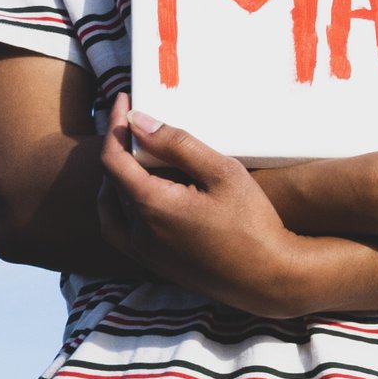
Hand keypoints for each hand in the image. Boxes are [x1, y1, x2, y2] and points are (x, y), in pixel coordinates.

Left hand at [95, 99, 308, 315]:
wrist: (268, 278)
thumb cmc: (252, 222)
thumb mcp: (221, 172)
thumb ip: (176, 144)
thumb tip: (138, 121)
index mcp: (151, 206)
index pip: (112, 159)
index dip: (113, 126)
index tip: (122, 101)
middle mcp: (138, 233)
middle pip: (109, 182)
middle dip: (115, 149)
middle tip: (130, 124)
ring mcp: (144, 254)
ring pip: (110, 209)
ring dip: (114, 180)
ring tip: (133, 155)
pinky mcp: (154, 266)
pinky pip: (121, 232)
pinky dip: (121, 207)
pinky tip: (141, 195)